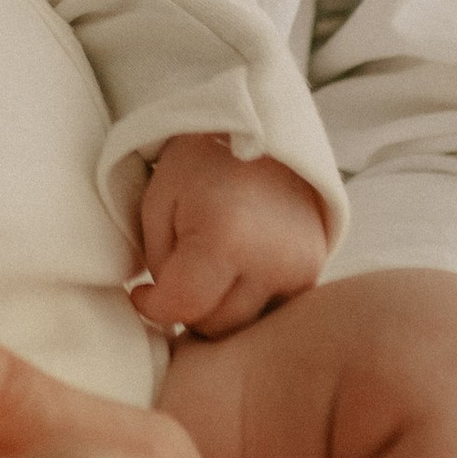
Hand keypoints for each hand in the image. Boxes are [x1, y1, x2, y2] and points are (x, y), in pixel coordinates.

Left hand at [132, 134, 330, 337]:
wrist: (264, 132)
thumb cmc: (201, 162)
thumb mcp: (159, 201)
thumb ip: (158, 263)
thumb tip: (169, 309)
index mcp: (226, 236)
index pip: (184, 306)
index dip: (155, 307)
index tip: (143, 294)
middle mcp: (271, 261)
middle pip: (217, 325)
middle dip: (189, 309)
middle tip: (179, 275)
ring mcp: (299, 270)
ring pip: (245, 326)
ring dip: (220, 310)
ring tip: (209, 271)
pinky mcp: (313, 273)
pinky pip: (270, 311)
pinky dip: (247, 302)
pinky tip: (236, 272)